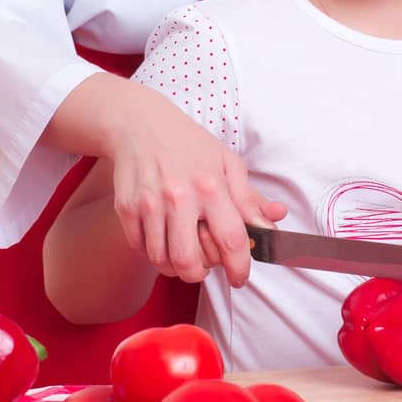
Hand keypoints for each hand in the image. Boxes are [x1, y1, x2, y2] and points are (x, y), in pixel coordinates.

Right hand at [110, 84, 286, 287]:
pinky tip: (163, 238)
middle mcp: (179, 197)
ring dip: (176, 267)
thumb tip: (274, 223)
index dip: (239, 267)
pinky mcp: (127, 208)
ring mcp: (150, 203)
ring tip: (184, 253)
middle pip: (189, 262)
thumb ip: (249, 199)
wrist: (140, 124)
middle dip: (200, 275)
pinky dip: (154, 253)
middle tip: (205, 266)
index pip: (231, 240)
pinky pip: (140, 249)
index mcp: (211, 185)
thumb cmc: (189, 144)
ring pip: (162, 261)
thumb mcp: (227, 163)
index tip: (240, 277)